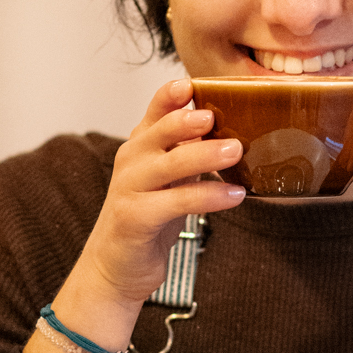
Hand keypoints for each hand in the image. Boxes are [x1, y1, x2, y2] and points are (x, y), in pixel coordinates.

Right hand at [23, 78, 243, 352]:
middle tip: (217, 117)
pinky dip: (208, 197)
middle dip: (188, 122)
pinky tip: (234, 195)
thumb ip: (189, 153)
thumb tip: (237, 131)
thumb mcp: (169, 179)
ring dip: (203, 155)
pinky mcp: (135, 219)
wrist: (115, 268)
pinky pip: (176, 202)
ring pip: (169, 164)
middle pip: (159, 133)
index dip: (170, 97)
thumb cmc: (149, 218)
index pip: (154, 112)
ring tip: (237, 150)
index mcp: (140, 147)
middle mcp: (131, 162)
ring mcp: (129, 189)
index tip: (191, 84)